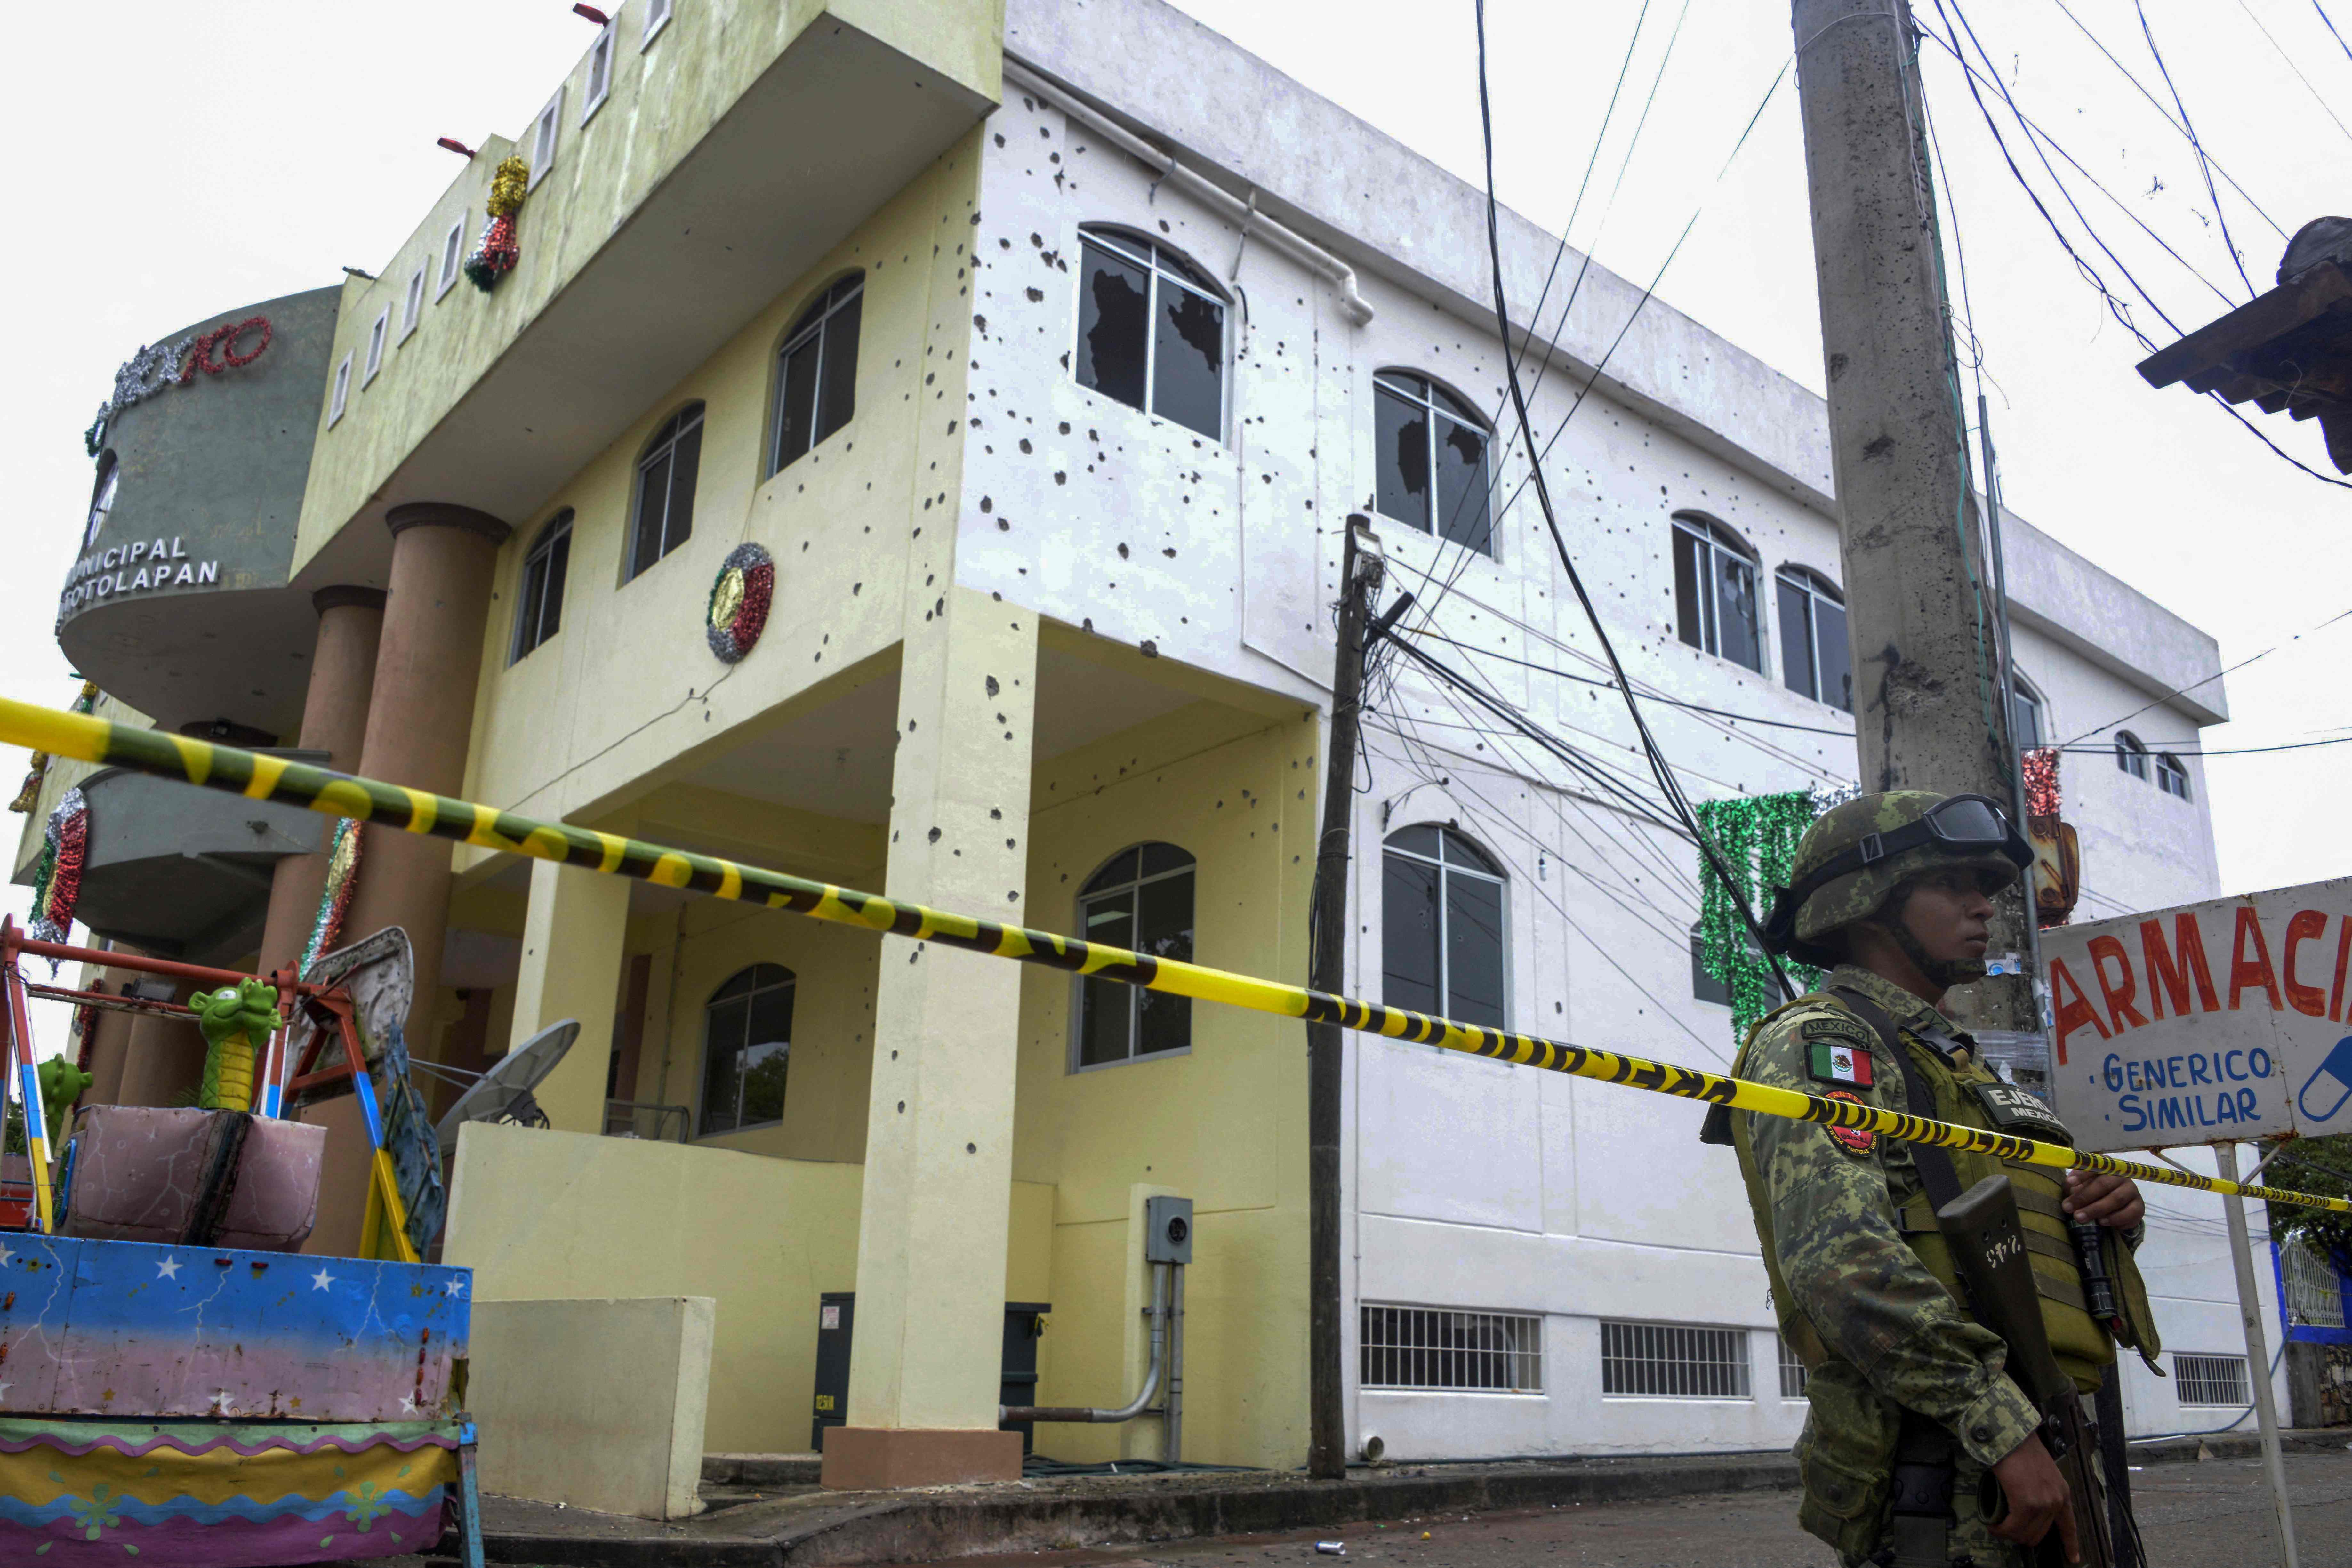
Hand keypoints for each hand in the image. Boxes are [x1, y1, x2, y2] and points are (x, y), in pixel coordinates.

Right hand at [1990, 1433, 2079, 1560]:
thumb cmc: (2021, 1449)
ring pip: (2025, 1534)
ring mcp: (2043, 1504)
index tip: (2073, 1558)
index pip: (2070, 1526)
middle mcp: (2056, 1501)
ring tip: (1997, 1526)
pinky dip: (2000, 1530)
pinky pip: (2012, 1528)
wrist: (2011, 1436)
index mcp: (2062, 1493)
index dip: (2071, 1545)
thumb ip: (2040, 1492)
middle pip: (2039, 1535)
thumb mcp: (2041, 1473)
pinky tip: (1993, 1526)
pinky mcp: (2026, 1504)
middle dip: (2021, 1536)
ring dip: (2008, 1534)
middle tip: (2006, 1528)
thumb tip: (2026, 1509)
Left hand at [2063, 1170, 2143, 1229]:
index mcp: (2106, 1166)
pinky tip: (2102, 1222)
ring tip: (2081, 1218)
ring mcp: (2132, 1191)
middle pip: (2104, 1184)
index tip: (2069, 1182)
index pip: (2095, 1166)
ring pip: (2116, 1199)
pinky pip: (2129, 1213)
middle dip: (2084, 1197)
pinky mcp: (2139, 1207)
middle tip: (2068, 1208)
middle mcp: (2122, 1176)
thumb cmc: (2095, 1192)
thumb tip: (2069, 1188)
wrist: (2119, 1208)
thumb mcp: (2082, 1186)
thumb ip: (2074, 1185)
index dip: (2082, 1174)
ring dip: (2097, 1210)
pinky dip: (2115, 1219)